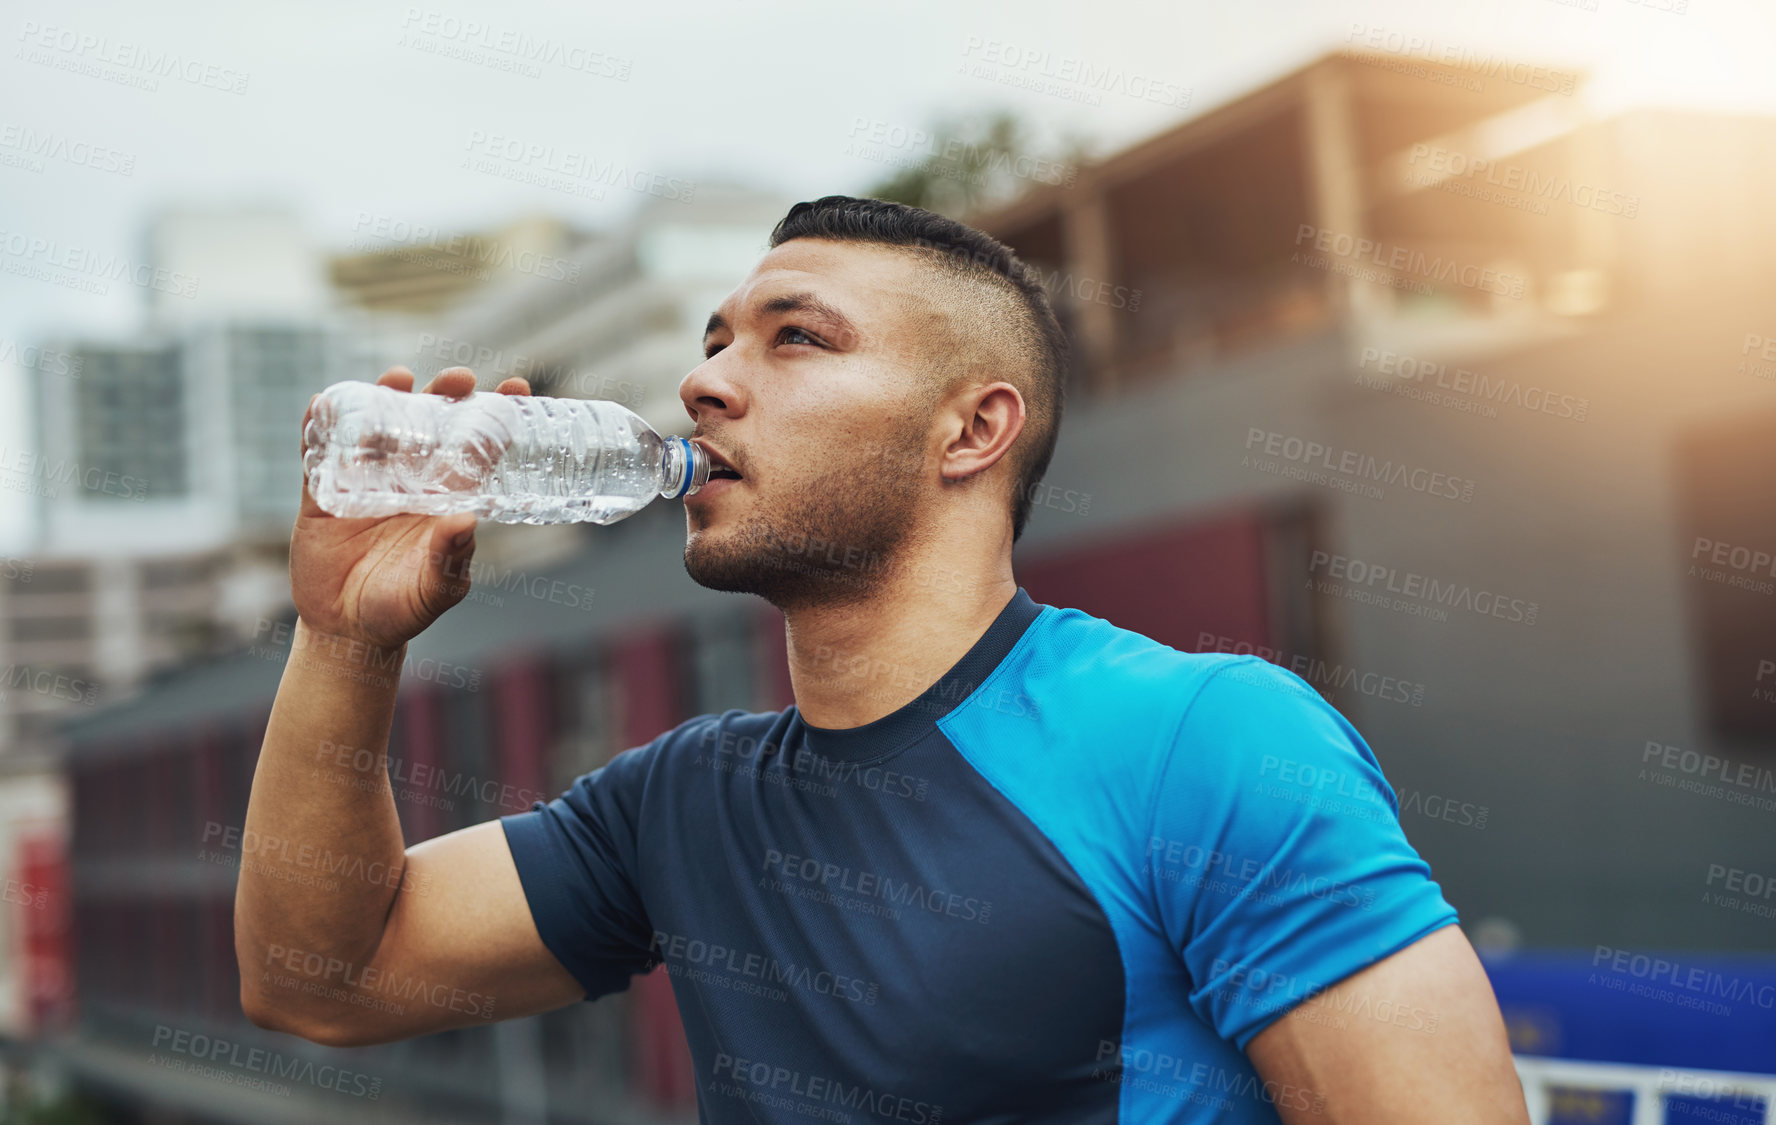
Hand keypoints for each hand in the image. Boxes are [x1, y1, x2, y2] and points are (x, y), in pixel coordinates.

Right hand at [289, 366, 530, 649]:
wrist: (347, 631)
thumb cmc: (402, 610)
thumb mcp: (435, 590)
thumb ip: (450, 558)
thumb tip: (466, 519)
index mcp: (444, 500)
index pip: (475, 451)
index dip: (494, 419)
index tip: (517, 387)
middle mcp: (408, 484)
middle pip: (428, 427)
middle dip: (444, 397)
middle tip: (459, 378)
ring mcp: (364, 484)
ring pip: (376, 430)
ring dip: (386, 399)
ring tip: (398, 378)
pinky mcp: (324, 495)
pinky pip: (319, 455)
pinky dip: (318, 428)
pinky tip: (322, 404)